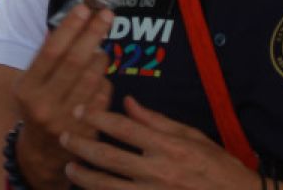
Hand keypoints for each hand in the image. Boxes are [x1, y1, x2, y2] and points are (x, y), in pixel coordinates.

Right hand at [12, 3, 114, 188]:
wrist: (41, 152)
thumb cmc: (37, 105)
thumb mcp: (31, 83)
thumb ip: (46, 57)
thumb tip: (70, 22)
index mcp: (27, 89)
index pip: (50, 52)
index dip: (69, 28)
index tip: (84, 8)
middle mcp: (44, 105)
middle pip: (75, 62)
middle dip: (93, 34)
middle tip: (106, 14)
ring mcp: (67, 120)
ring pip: (93, 78)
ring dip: (102, 56)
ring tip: (103, 44)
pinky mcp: (86, 131)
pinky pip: (103, 96)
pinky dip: (104, 80)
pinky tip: (100, 75)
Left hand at [61, 96, 282, 189]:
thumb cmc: (218, 167)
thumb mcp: (192, 136)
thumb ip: (157, 120)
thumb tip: (127, 102)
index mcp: (169, 147)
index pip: (125, 129)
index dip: (98, 118)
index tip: (80, 111)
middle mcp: (159, 172)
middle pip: (110, 159)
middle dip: (83, 147)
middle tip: (64, 137)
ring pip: (109, 187)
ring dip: (86, 178)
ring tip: (69, 169)